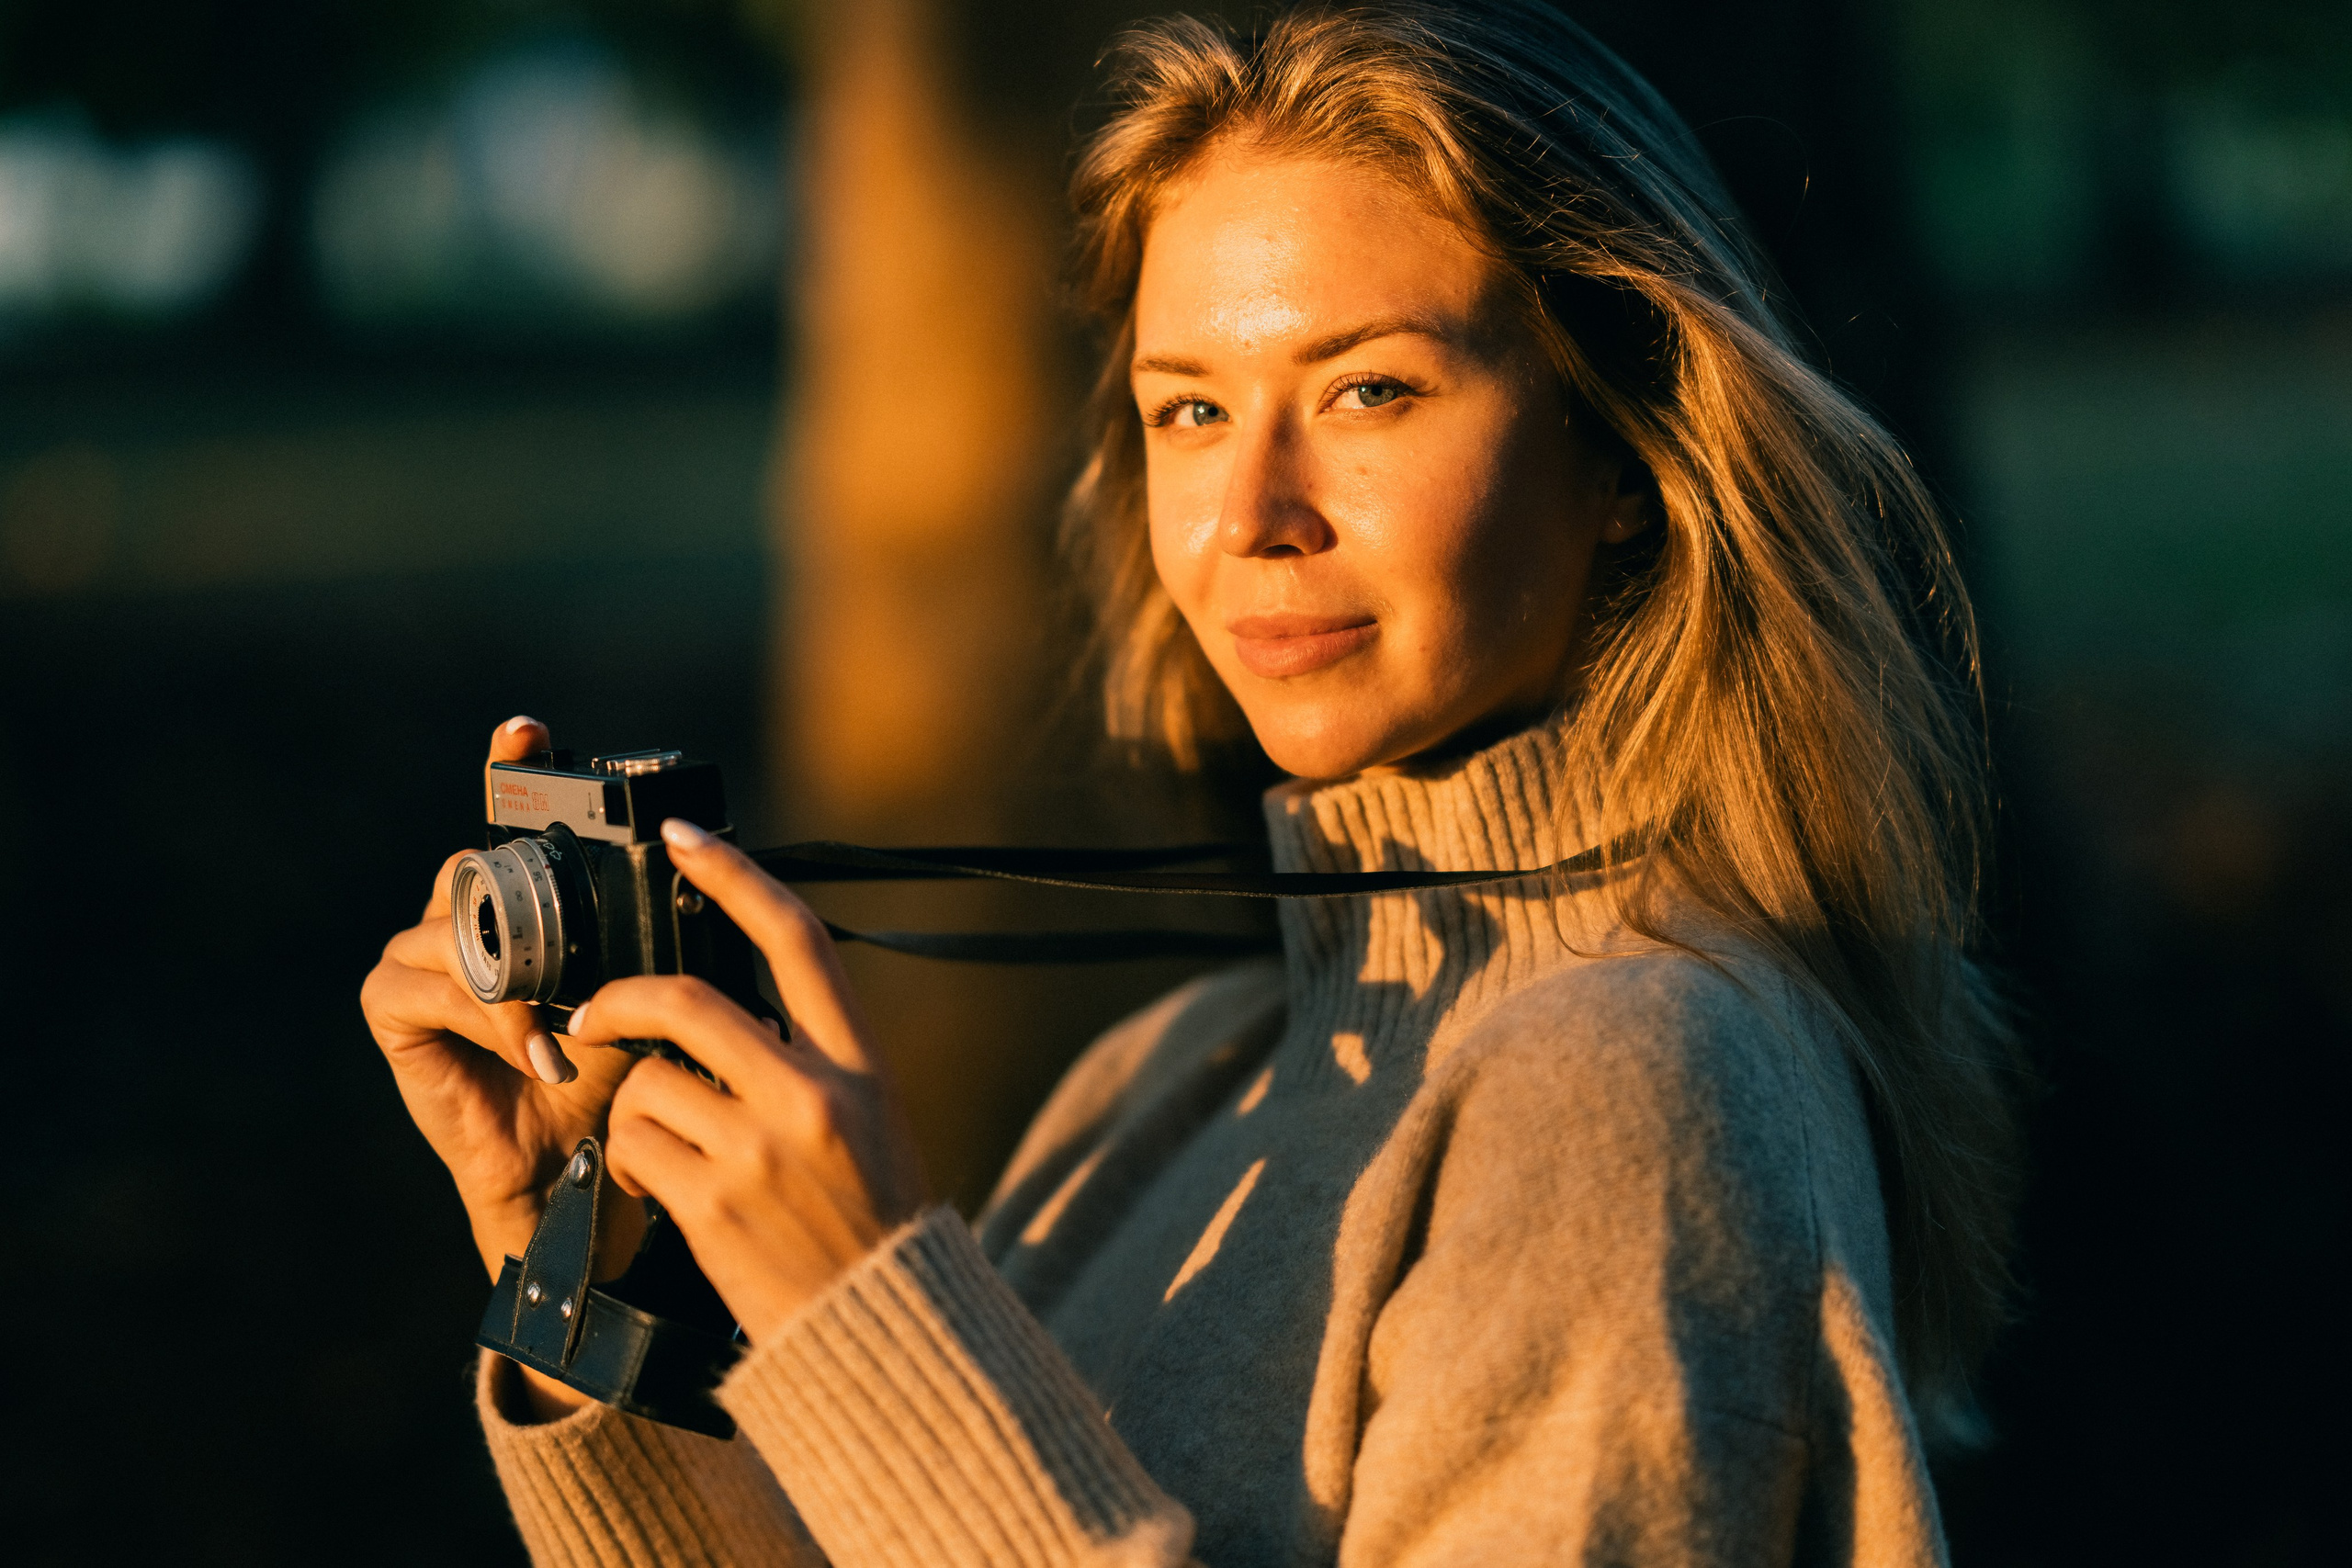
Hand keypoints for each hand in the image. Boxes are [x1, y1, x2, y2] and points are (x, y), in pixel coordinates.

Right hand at [359, 716, 645, 1283]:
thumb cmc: (612, 1077)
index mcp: (529, 901)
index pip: (513, 817)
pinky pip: (423, 986)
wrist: (573, 1165)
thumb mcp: (648, 992)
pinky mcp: (393, 1008)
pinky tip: (531, 1050)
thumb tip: (712, 877)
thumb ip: (653, 934)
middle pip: (476, 865)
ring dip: (514, 980)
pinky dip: (484, 1017)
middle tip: (558, 940)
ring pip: (454, 928)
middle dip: (512, 889)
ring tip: (561, 1025)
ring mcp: (422, 959)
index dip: (513, 766)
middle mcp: (470, 917)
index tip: (528, 730)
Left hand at [572, 818, 928, 1343]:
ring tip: (653, 1150)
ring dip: (630, 1112)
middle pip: (688, 1000)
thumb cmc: (868, 1221)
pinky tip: (649, 1188)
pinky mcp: (714, 1203)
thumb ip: (810, 1061)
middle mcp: (814, 1093)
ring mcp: (762, 1149)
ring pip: (646, 1084)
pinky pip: (632, 1148)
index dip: (736, 877)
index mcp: (860, 1063)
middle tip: (592, 1015)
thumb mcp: (869, 1121)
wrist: (882, 1328)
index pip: (797, 940)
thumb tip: (733, 1010)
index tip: (686, 839)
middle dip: (621, 1000)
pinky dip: (625, 1162)